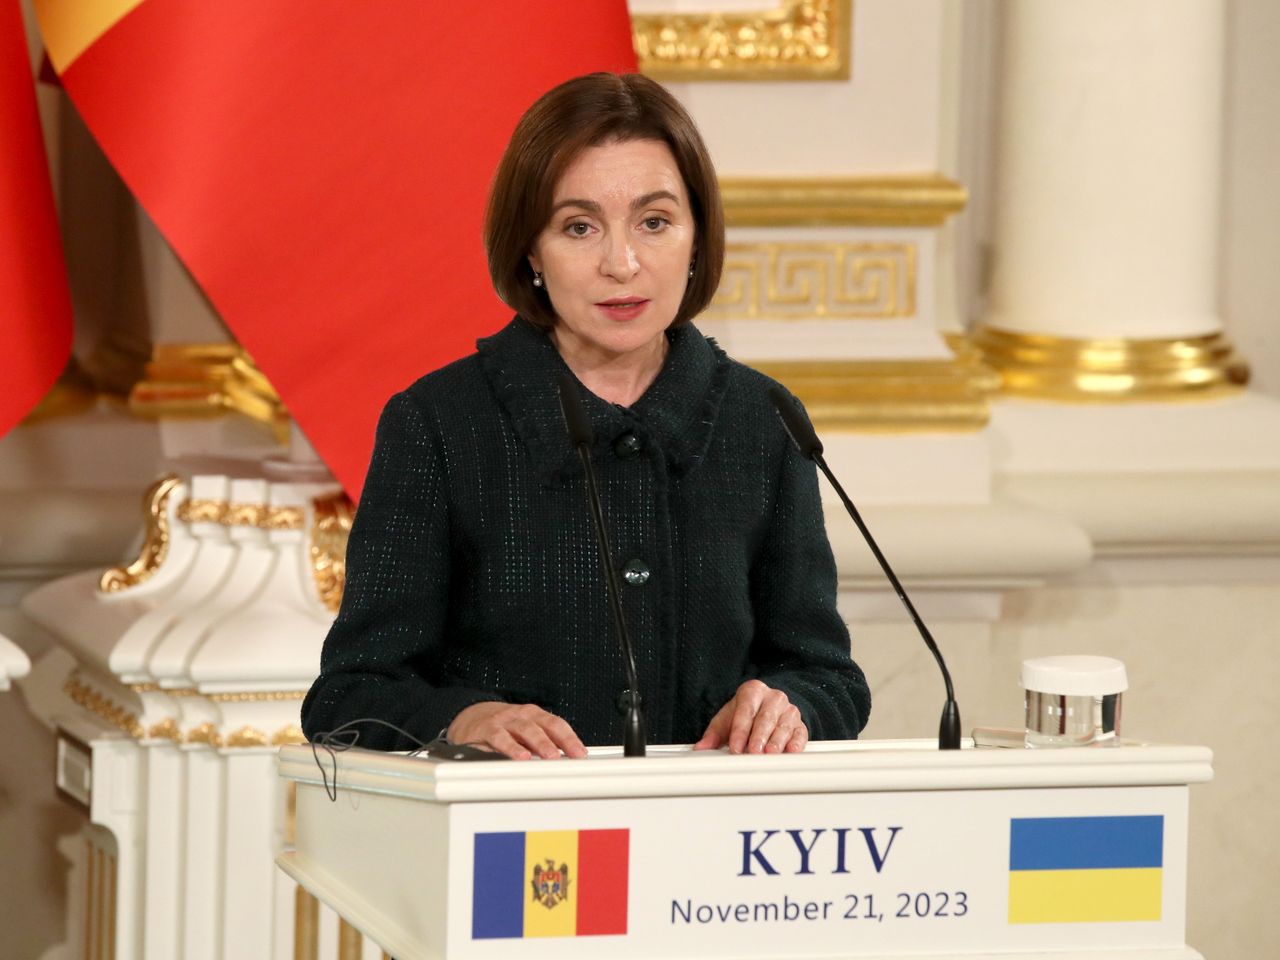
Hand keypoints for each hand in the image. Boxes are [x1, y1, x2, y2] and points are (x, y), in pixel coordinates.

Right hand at [447, 701, 587, 759]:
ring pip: (525, 729)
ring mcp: (504, 721)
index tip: (581, 754)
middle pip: (544, 725)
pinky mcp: (486, 729)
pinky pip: (499, 737)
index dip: (570, 738)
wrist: (469, 717)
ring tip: (551, 756)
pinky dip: (511, 747)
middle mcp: (521, 715)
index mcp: (534, 715)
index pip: (556, 724)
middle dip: (560, 740)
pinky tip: (520, 757)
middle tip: (572, 755)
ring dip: (540, 743)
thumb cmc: (503, 728)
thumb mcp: (524, 732)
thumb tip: (565, 763)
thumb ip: (542, 744)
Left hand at [693, 680, 807, 754]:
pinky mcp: (800, 724)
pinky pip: (800, 733)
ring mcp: (789, 710)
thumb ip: (713, 734)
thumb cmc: (745, 714)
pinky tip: (791, 751)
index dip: (740, 731)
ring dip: (777, 741)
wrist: (768, 707)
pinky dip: (796, 743)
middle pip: (766, 718)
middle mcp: (773, 698)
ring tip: (769, 753)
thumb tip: (700, 748)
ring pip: (783, 726)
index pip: (745, 711)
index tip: (735, 747)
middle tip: (753, 751)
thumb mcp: (727, 719)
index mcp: (752, 691)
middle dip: (759, 736)